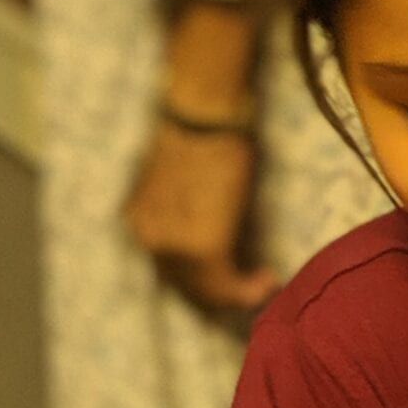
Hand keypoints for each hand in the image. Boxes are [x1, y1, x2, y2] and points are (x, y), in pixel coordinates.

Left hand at [124, 122, 277, 313]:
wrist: (201, 115)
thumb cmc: (195, 132)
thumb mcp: (175, 181)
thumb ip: (182, 211)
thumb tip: (205, 225)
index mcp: (139, 221)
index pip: (167, 266)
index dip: (198, 276)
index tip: (228, 272)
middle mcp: (150, 240)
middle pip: (186, 284)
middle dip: (219, 290)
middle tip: (250, 284)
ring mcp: (175, 249)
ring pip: (208, 290)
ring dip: (238, 293)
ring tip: (264, 281)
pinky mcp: (205, 250)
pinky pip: (227, 286)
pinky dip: (249, 290)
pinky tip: (269, 280)